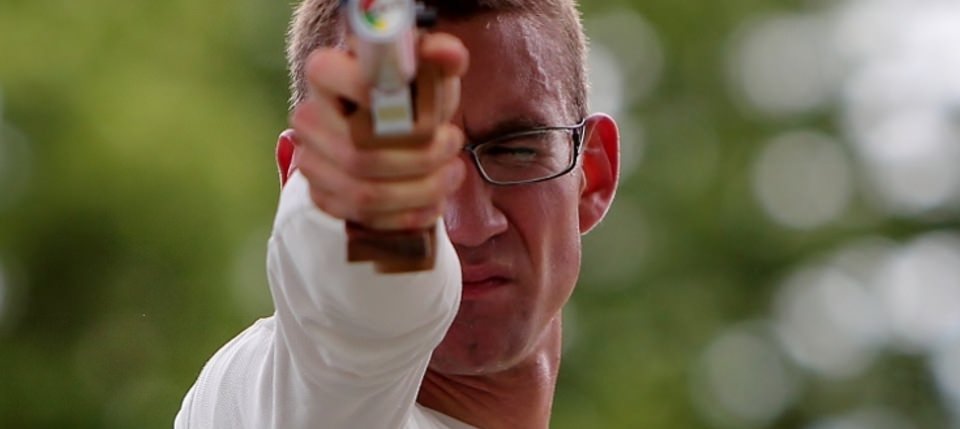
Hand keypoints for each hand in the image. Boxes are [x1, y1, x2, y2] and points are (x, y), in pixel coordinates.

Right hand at [290, 33, 468, 230]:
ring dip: (420, 189)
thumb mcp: (431, 74)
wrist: (396, 136)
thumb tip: (446, 52)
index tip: (424, 111)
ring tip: (451, 174)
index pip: (334, 77)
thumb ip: (442, 56)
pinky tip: (432, 203)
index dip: (379, 96)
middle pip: (360, 151)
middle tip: (454, 145)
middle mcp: (310, 117)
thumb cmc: (412, 99)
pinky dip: (407, 215)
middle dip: (420, 157)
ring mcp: (312, 161)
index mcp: (326, 73)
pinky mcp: (323, 196)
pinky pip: (365, 217)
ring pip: (366, 193)